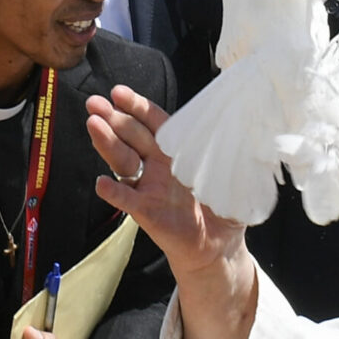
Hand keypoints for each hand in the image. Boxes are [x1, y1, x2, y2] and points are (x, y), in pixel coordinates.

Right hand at [86, 85, 245, 277]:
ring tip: (93, 125)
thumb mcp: (231, 174)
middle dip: (113, 118)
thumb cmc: (222, 207)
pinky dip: (115, 192)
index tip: (118, 93)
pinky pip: (127, 200)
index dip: (137, 107)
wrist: (218, 245)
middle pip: (132, 136)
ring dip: (107, 143)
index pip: (154, 123)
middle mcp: (157, 165)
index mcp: (177, 151)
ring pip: (124, 161)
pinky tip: (102, 182)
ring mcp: (149, 187)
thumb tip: (244, 126)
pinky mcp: (146, 212)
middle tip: (94, 103)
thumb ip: (231, 152)